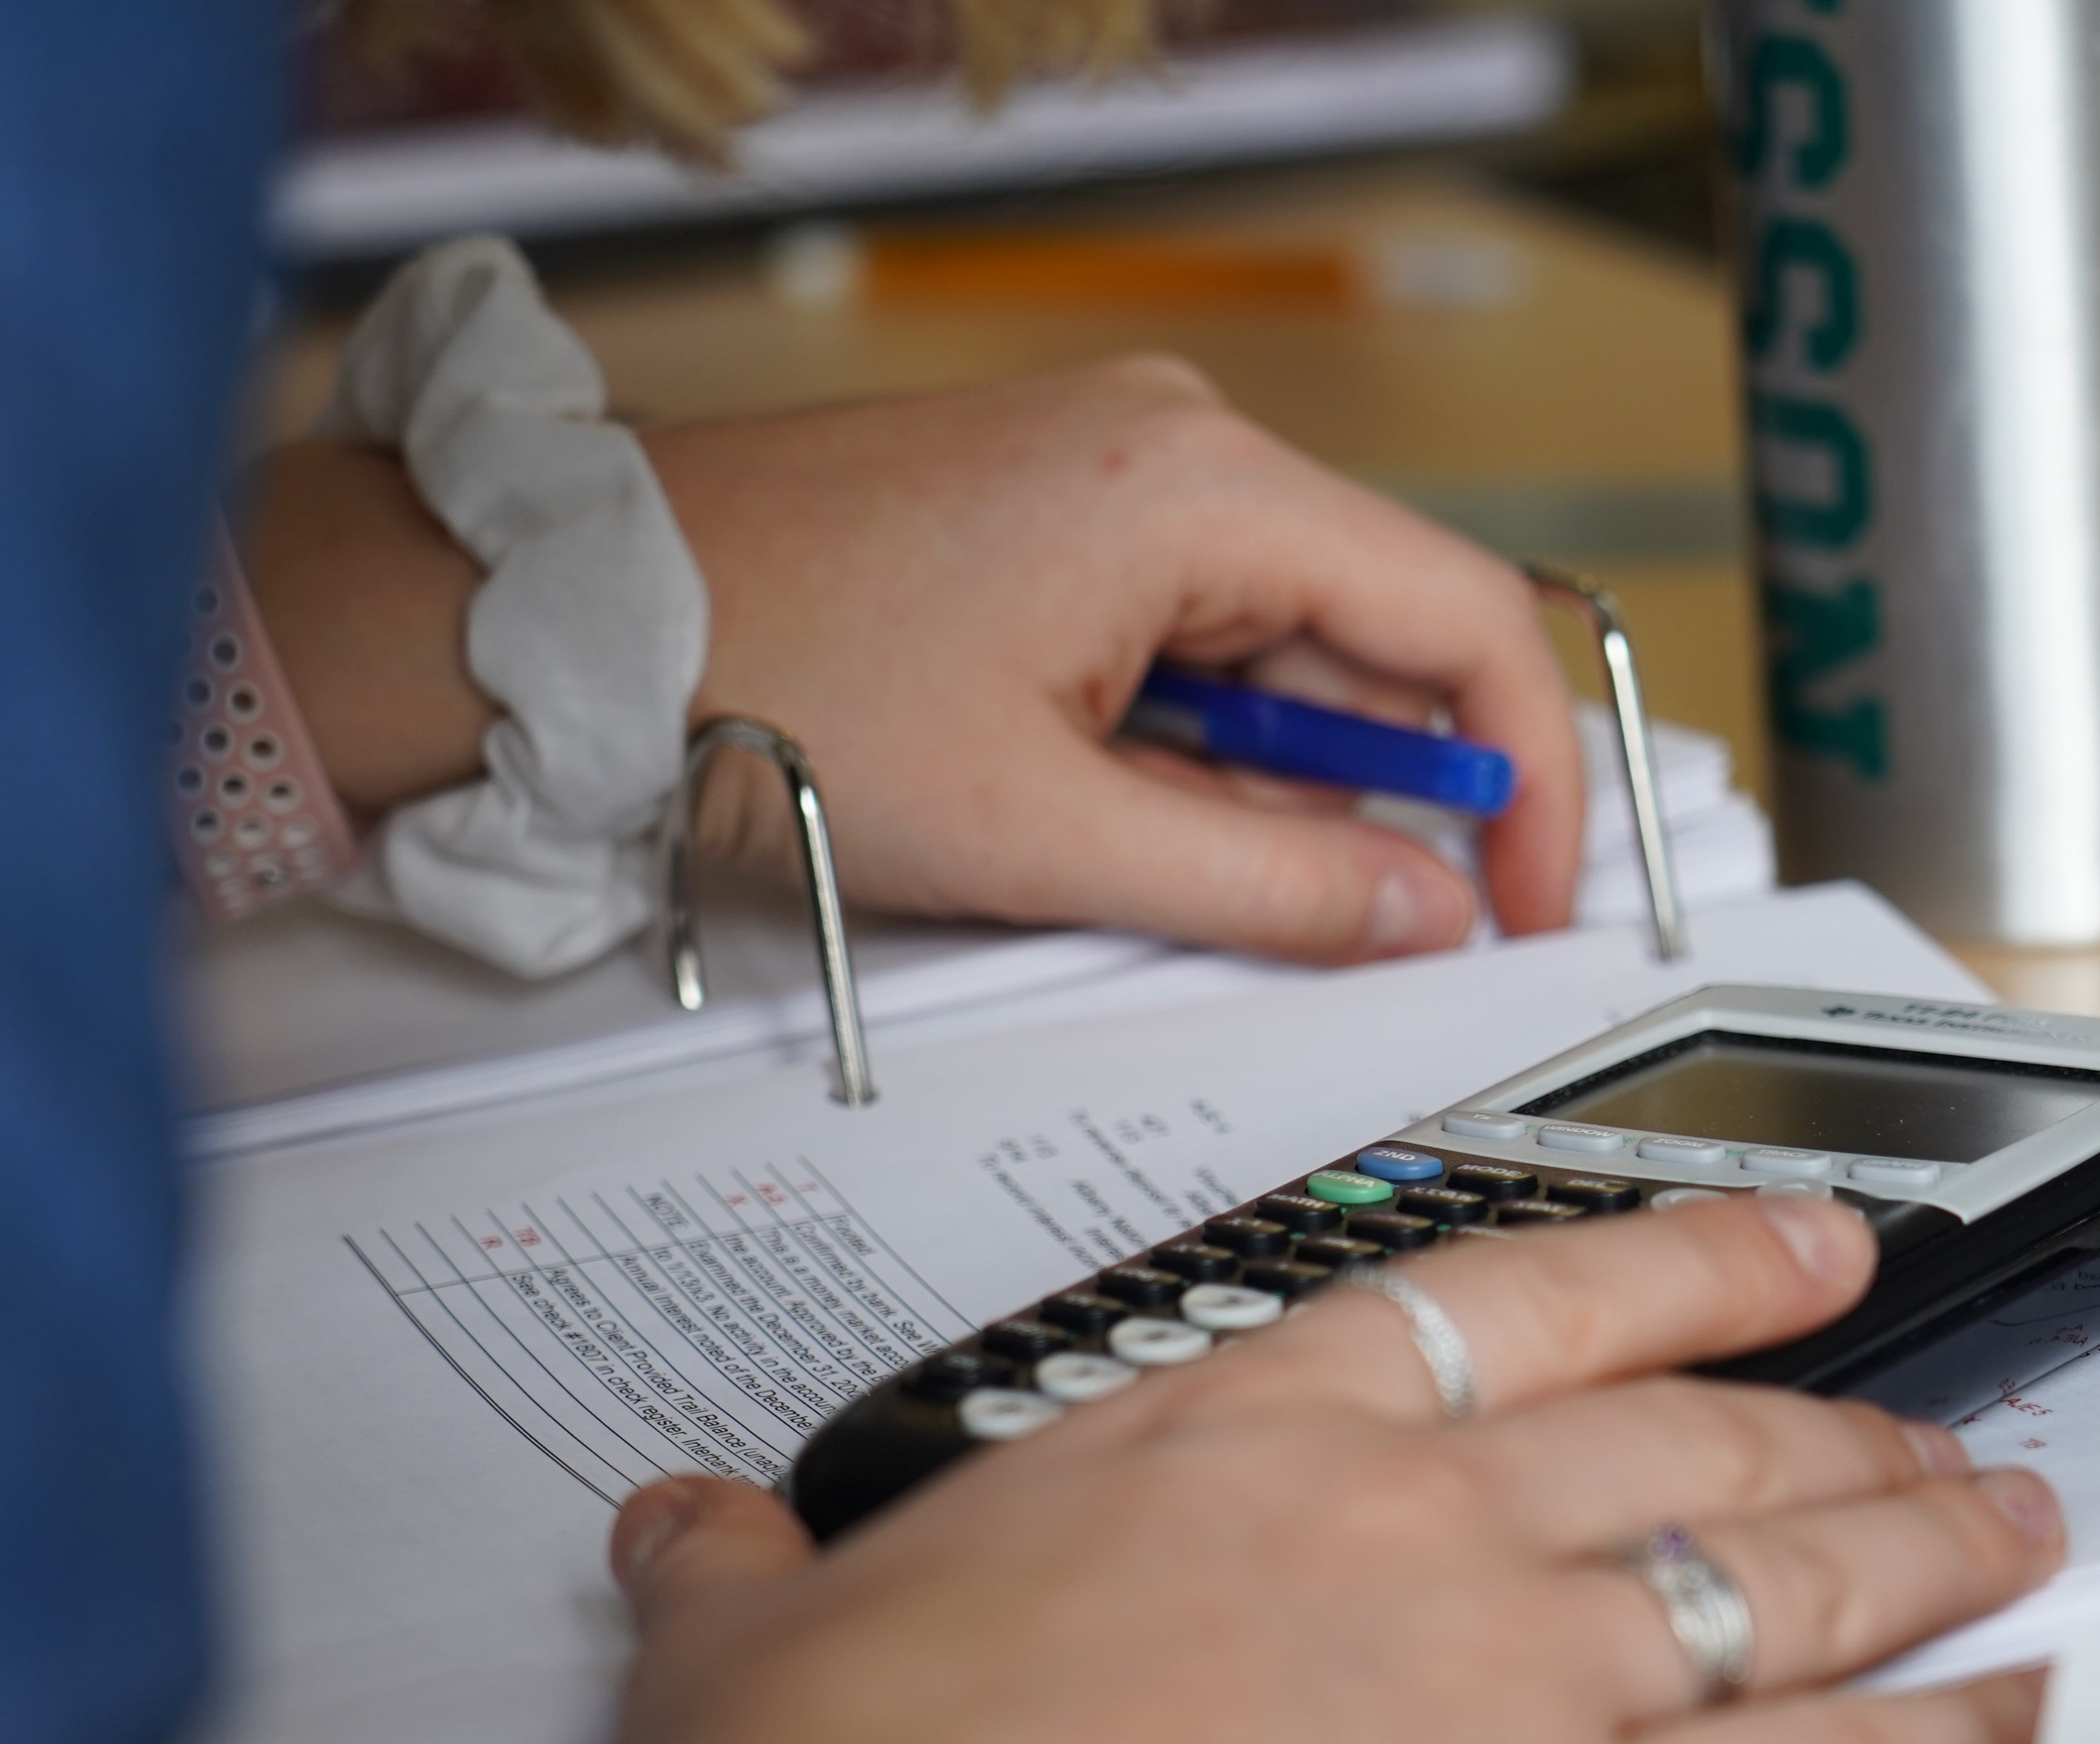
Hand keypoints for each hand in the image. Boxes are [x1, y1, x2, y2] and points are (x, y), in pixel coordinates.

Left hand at [247, 357, 1587, 964]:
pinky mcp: (1053, 520)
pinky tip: (1134, 824)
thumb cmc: (773, 693)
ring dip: (1284, 784)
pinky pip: (1191, 640)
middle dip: (1400, 797)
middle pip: (1380, 635)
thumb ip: (1266, 884)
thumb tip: (1422, 913)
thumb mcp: (1048, 836)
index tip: (1530, 904)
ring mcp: (1111, 473)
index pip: (1463, 621)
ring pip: (1283, 650)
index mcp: (1200, 488)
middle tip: (1380, 939)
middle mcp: (1177, 448)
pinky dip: (1199, 747)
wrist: (568, 621)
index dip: (1531, 779)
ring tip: (1197, 886)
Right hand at [319, 1194, 2062, 1743]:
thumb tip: (681, 1533)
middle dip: (1832, 1398)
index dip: (1666, 1261)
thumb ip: (750, 1567)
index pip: (1501, 1303)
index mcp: (1239, 1437)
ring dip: (1922, 1542)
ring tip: (2022, 1520)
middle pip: (1684, 1422)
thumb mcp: (758, 1635)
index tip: (1769, 1238)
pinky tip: (2038, 1716)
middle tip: (1925, 1386)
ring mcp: (1517, 1666)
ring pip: (1784, 1565)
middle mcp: (1413, 1515)